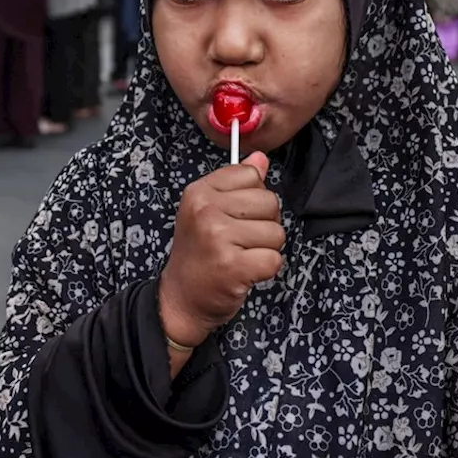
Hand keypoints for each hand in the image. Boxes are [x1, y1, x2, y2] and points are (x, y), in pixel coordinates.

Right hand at [159, 151, 282, 346]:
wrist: (180, 299)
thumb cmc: (198, 254)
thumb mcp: (208, 210)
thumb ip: (236, 183)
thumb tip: (261, 158)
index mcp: (200, 192)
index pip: (251, 174)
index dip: (252, 197)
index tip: (235, 215)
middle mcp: (206, 210)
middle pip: (269, 202)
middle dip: (264, 224)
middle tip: (239, 241)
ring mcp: (218, 238)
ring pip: (276, 232)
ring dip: (266, 248)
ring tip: (241, 256)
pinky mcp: (233, 266)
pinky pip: (274, 259)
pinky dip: (266, 269)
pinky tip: (246, 272)